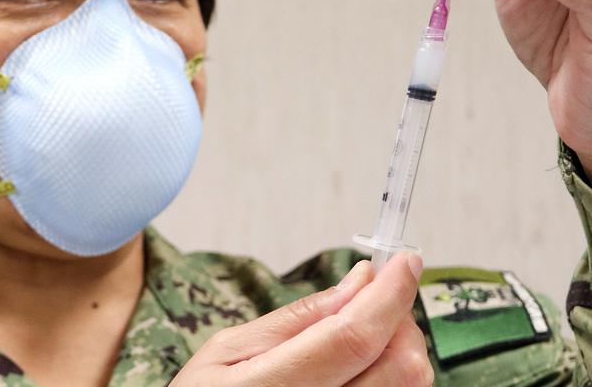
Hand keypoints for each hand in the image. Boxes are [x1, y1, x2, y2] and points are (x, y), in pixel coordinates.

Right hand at [169, 254, 431, 385]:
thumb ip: (295, 319)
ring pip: (410, 386)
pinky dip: (391, 374)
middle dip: (399, 318)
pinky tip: (360, 364)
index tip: (404, 261)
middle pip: (402, 367)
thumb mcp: (225, 350)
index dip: (390, 294)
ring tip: (360, 333)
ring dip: (399, 348)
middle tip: (373, 298)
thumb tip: (358, 282)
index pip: (355, 337)